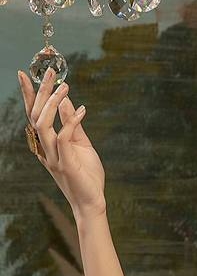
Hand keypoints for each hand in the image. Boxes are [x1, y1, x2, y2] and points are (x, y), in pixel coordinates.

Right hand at [18, 68, 105, 217]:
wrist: (92, 202)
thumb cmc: (86, 175)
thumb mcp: (80, 144)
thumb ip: (71, 124)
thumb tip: (64, 100)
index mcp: (46, 144)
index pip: (34, 115)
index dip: (28, 95)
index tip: (25, 74)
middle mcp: (45, 149)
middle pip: (36, 115)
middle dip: (40, 92)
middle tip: (49, 72)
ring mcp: (53, 157)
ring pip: (44, 124)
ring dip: (53, 103)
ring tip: (64, 87)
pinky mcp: (65, 164)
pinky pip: (63, 137)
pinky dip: (71, 122)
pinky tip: (82, 111)